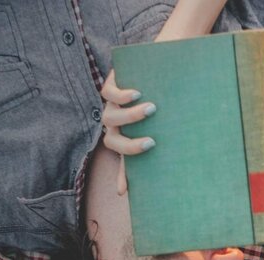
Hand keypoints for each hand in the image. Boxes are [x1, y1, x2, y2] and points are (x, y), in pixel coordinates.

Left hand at [100, 69, 156, 194]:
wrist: (149, 71)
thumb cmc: (155, 105)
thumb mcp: (155, 129)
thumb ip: (153, 151)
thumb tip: (142, 186)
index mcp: (122, 136)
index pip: (120, 157)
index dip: (123, 169)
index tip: (130, 182)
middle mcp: (114, 123)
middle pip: (112, 140)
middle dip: (130, 145)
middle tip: (152, 142)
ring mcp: (111, 104)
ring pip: (111, 117)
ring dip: (131, 116)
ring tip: (152, 109)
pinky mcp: (111, 83)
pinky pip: (108, 93)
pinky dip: (121, 96)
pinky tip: (137, 94)